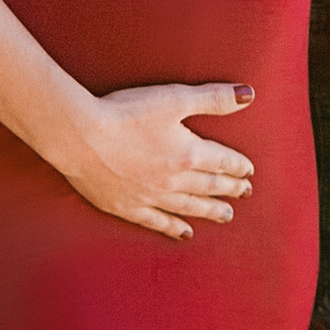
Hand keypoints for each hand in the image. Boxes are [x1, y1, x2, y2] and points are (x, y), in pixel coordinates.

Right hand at [45, 82, 255, 238]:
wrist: (80, 136)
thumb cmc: (125, 113)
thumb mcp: (174, 98)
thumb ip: (213, 98)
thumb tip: (248, 96)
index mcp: (188, 153)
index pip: (222, 161)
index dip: (238, 166)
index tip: (248, 171)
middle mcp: (174, 180)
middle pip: (209, 186)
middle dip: (230, 189)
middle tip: (245, 193)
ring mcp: (151, 197)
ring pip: (189, 207)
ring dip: (210, 211)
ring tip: (226, 216)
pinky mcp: (127, 207)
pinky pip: (158, 222)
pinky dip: (174, 228)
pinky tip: (185, 233)